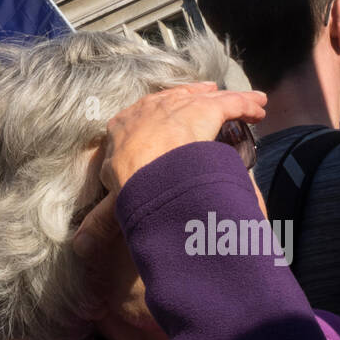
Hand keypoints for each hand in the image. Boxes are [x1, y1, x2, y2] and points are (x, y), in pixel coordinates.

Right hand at [72, 83, 266, 259]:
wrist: (146, 175)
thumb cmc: (129, 189)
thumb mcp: (115, 201)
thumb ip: (104, 219)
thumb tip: (79, 246)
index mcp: (123, 128)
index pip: (141, 113)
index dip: (160, 111)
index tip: (172, 111)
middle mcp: (148, 111)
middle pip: (173, 98)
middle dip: (192, 95)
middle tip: (209, 93)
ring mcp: (176, 108)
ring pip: (203, 98)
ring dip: (224, 98)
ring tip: (241, 100)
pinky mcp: (203, 111)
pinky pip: (230, 103)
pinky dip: (246, 103)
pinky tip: (260, 107)